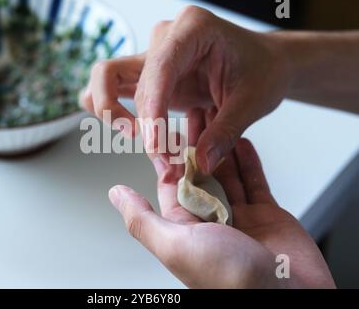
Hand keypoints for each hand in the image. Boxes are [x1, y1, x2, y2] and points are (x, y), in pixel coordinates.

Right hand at [82, 6, 289, 172]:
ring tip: (152, 148)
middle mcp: (166, 36)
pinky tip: (134, 133)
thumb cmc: (262, 71)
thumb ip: (225, 132)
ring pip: (109, 82)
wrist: (264, 65)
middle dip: (140, 123)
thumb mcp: (252, 102)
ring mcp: (153, 54)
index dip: (153, 109)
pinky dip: (114, 112)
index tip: (157, 144)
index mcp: (193, 27)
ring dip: (119, 118)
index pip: (160, 67)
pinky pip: (112, 88)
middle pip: (130, 78)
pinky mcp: (149, 74)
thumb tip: (200, 163)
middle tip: (161, 155)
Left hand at [108, 135, 334, 287]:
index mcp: (184, 228)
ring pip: (227, 174)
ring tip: (218, 117)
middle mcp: (209, 222)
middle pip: (201, 174)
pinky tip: (243, 140)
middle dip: (198, 144)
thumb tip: (115, 194)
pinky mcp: (267, 215)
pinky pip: (255, 181)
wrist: (289, 296)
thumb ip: (143, 219)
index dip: (170, 155)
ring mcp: (239, 218)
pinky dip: (249, 161)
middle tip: (197, 112)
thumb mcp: (175, 245)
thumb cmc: (228, 278)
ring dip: (222, 146)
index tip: (169, 128)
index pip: (172, 184)